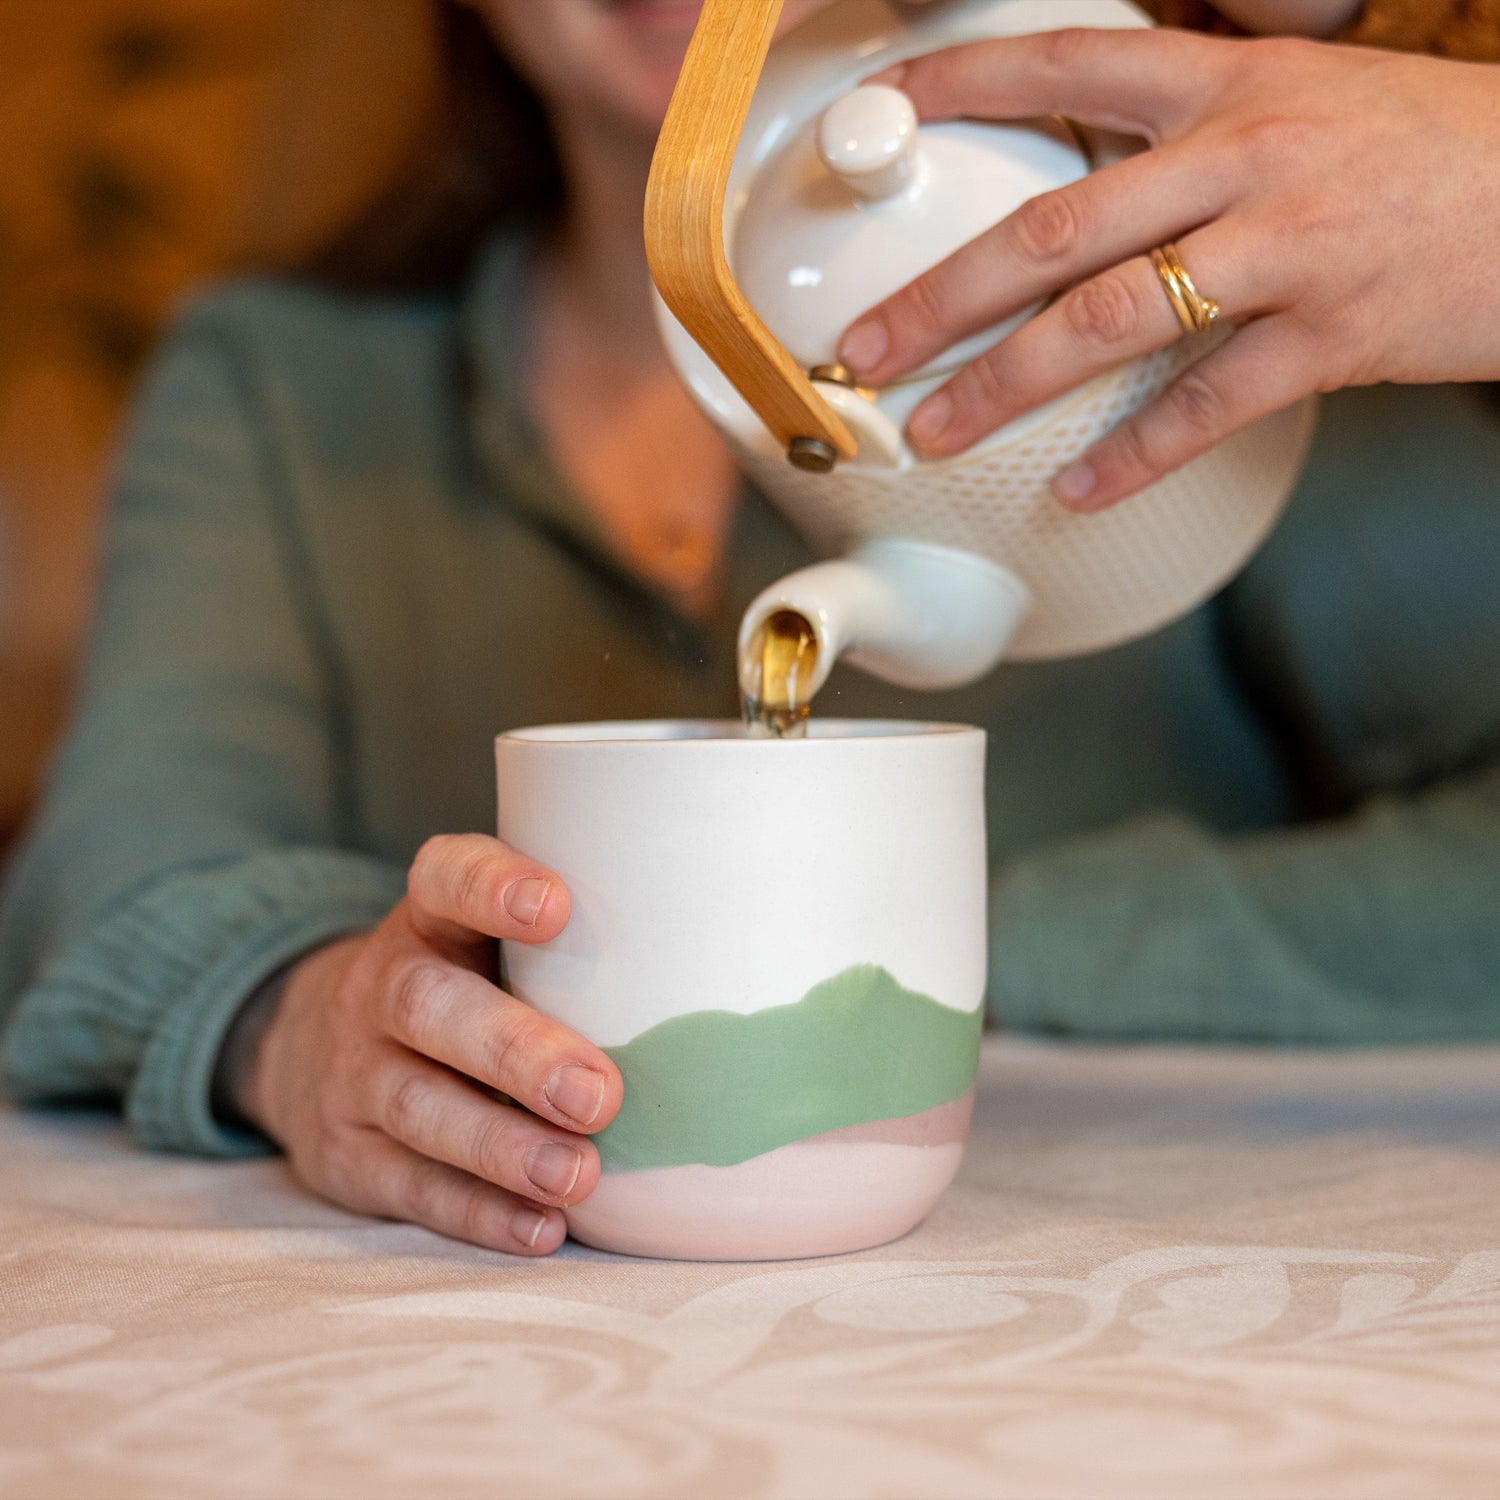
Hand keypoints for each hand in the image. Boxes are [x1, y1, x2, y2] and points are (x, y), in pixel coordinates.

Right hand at [241, 835, 622, 1254]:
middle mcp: (383, 985)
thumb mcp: (489, 940)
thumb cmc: (466, 986)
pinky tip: (541, 1226)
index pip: (444, 878)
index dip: (491, 887)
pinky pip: (410, 1186)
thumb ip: (573, 941)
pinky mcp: (348, 1155)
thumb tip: (718, 957)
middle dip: (517, 1052)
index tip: (556, 906)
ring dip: (502, 1146)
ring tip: (578, 1174)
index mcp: (429, 918)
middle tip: (597, 1094)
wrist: (319, 1047)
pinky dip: (479, 1212)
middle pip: (430, 1006)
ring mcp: (356, 1072)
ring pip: (418, 1106)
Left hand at [835, 29, 1499, 509]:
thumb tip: (1088, 200)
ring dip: (1004, 385)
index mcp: (1233, 87)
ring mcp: (1288, 249)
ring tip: (934, 431)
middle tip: (861, 347)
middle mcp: (1245, 158)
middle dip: (940, 295)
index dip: (964, 81)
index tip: (879, 110)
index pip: (1071, 61)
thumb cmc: (1426, 154)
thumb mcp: (1306, 104)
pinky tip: (1075, 490)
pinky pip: (1206, 405)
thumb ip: (1195, 140)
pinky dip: (1133, 455)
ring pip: (1109, 322)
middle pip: (1055, 229)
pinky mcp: (1332, 336)